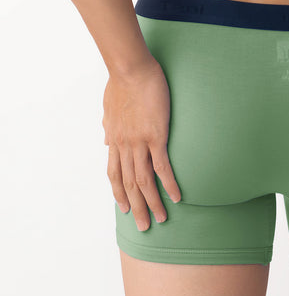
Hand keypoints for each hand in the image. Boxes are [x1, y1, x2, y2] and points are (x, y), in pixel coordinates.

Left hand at [102, 58, 180, 230]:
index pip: (114, 173)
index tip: (124, 207)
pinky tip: (177, 197)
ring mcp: (139, 142)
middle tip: (144, 226)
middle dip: (135, 207)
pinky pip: (161, 166)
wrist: (130, 69)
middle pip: (128, 184)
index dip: (118, 193)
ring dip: (152, 203)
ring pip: (143, 181)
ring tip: (161, 219)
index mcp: (115, 139)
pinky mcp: (155, 136)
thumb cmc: (121, 84)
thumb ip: (108, 126)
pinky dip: (169, 184)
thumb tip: (105, 139)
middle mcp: (124, 146)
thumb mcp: (109, 108)